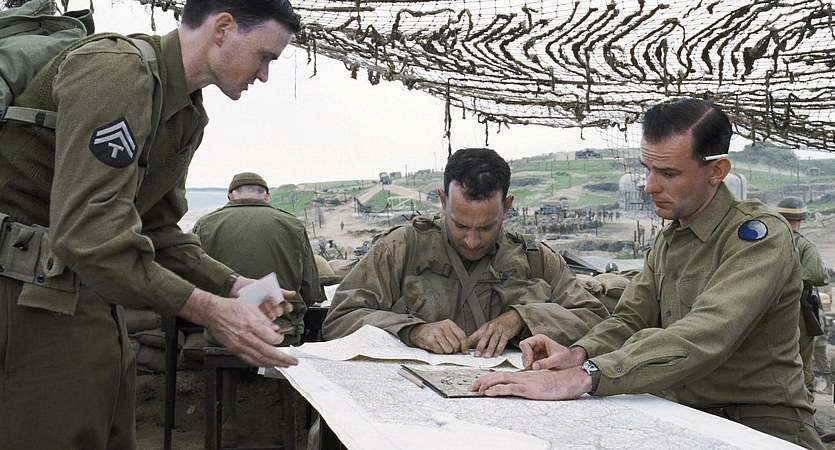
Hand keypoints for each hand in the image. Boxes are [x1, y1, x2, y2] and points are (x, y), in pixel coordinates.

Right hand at [179, 289, 298, 367]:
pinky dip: (260, 363)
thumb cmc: (230, 308)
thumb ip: (264, 320)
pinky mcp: (234, 350)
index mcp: (251, 325)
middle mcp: (245, 337)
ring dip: (273, 364)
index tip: (281, 338)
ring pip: (259, 359)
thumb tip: (275, 329)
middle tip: (292, 362)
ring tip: (284, 365)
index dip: (279, 340)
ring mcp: (239, 345)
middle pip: (267, 352)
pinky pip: (249, 360)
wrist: (212, 312)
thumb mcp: (251, 307)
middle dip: (282, 359)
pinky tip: (267, 364)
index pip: (271, 338)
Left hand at [257, 289, 294, 321]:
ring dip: (270, 312)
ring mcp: (264, 312)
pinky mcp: (256, 316)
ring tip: (265, 304)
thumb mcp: (269, 287)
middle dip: (277, 308)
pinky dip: (263, 317)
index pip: (285, 306)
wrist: (240, 287)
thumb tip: (293, 293)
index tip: (288, 308)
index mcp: (276, 300)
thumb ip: (282, 291)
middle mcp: (271, 308)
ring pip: (271, 316)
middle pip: (278, 312)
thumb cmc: (256, 286)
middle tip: (272, 301)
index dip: (287, 307)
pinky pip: (262, 320)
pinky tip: (261, 311)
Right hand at [409, 320, 468, 353]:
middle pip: (456, 345)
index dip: (465, 345)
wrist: (418, 331)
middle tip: (448, 348)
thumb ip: (455, 336)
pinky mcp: (430, 339)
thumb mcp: (446, 330)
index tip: (465, 351)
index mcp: (449, 323)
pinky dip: (438, 351)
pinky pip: (440, 351)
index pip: (462, 336)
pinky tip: (435, 347)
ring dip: (445, 351)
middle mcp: (443, 326)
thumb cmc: (434, 332)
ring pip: (449, 349)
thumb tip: (465, 349)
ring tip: (440, 346)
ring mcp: (436, 332)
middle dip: (453, 350)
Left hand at [467, 309, 523, 356]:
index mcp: (485, 327)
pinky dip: (499, 348)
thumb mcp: (488, 327)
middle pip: (484, 337)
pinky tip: (496, 354)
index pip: (475, 335)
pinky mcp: (507, 333)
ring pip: (493, 340)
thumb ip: (480, 336)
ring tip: (486, 356)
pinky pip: (502, 341)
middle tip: (476, 355)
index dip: (470, 342)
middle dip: (480, 347)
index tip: (465, 349)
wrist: (513, 317)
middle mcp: (491, 328)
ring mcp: (499, 330)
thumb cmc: (499, 324)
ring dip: (490, 349)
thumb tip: (470, 345)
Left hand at [470, 366, 591, 399]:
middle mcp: (522, 375)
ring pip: (500, 380)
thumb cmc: (558, 381)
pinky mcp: (530, 389)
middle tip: (471, 387)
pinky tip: (490, 393)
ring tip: (476, 389)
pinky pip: (510, 389)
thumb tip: (521, 388)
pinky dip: (497, 390)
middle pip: (497, 375)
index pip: (502, 374)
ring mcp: (525, 381)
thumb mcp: (541, 382)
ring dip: (486, 384)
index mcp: (524, 374)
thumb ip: (530, 383)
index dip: (489, 378)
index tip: (479, 383)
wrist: (572, 378)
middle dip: (482, 380)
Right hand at [519, 334, 584, 369]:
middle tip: (532, 368)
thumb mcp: (557, 359)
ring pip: (525, 359)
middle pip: (523, 352)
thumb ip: (546, 363)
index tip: (529, 362)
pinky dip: (531, 369)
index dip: (525, 353)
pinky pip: (529, 365)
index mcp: (540, 340)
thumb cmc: (567, 357)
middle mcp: (535, 345)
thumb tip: (534, 366)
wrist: (572, 362)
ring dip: (529, 366)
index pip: (525, 344)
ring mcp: (535, 354)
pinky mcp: (535, 361)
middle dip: (527, 360)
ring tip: (537, 370)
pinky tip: (537, 372)